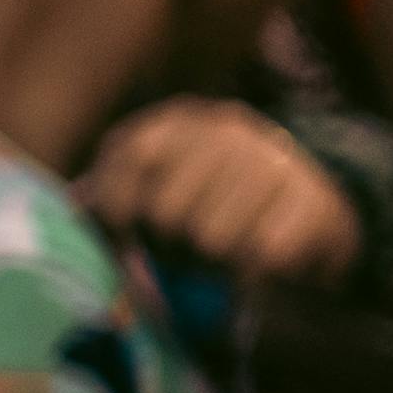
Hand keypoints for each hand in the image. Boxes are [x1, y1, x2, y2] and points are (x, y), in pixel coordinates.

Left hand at [81, 103, 361, 288]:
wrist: (306, 208)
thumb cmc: (209, 205)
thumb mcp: (155, 189)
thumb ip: (109, 202)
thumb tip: (79, 213)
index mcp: (178, 121)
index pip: (131, 162)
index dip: (123, 212)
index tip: (133, 234)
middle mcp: (227, 129)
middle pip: (168, 214)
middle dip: (171, 247)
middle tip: (186, 251)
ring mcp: (274, 159)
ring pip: (214, 240)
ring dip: (213, 264)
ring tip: (222, 255)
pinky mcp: (313, 198)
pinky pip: (262, 254)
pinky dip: (255, 271)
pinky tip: (258, 261)